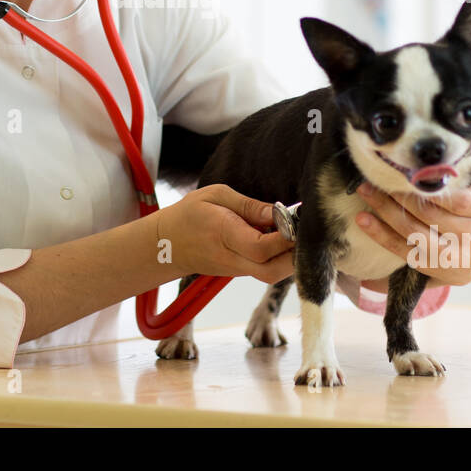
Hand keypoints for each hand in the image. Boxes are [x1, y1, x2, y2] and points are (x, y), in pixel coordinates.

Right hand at [158, 184, 295, 282]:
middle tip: (304, 229)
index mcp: (223, 235)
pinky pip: (268, 271)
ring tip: (295, 232)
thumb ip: (249, 206)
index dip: (284, 237)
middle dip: (296, 254)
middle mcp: (232, 259)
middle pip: (272, 271)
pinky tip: (283, 240)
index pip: (260, 248)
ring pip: (273, 275)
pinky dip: (282, 259)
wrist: (166, 243)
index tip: (295, 218)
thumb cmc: (190, 214)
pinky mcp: (240, 273)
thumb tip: (278, 213)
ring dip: (291, 258)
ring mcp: (236, 270)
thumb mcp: (215, 195)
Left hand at [356, 136, 470, 290]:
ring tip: (364, 192)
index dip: (430, 187)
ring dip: (385, 211)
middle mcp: (470, 235)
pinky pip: (402, 249)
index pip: (456, 199)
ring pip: (413, 231)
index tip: (408, 170)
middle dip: (399, 195)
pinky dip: (380, 234)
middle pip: (429, 215)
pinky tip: (363, 220)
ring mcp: (451, 254)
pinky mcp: (431, 266)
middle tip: (372, 177)